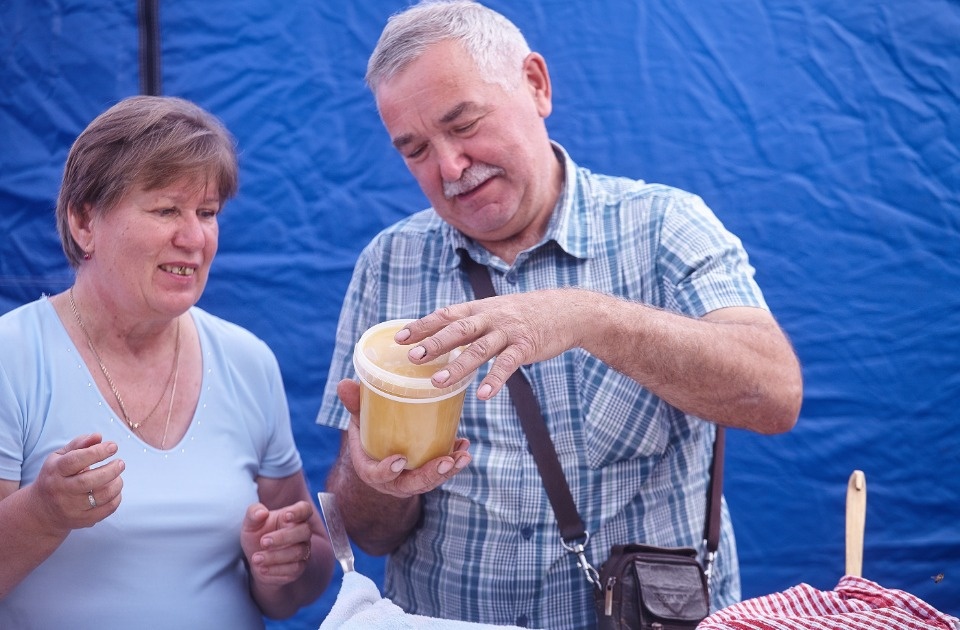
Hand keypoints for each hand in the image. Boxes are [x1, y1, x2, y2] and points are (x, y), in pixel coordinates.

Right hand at [32, 433, 123, 531]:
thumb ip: (79, 444)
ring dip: (116, 484)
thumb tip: (98, 436)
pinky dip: (116, 498)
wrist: (41, 510)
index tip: (113, 446)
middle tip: (120, 463)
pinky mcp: (81, 520)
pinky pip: (106, 510)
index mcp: (55, 471)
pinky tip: (115, 490)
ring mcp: (70, 508)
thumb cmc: (56, 476)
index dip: (97, 452)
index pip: (75, 461)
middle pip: (88, 481)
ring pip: (99, 497)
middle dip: (110, 470)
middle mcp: (60, 490)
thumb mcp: (60, 457)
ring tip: (118, 476)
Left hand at [241, 500, 318, 585]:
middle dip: (283, 537)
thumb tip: (262, 512)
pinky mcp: (299, 567)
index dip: (299, 512)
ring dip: (275, 556)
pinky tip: (261, 568)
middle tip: (262, 541)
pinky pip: (293, 568)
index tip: (286, 516)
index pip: (305, 509)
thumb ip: (253, 513)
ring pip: (298, 552)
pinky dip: (275, 569)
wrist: (256, 561)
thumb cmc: (257, 536)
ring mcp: (303, 550)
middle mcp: (302, 533)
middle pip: (304, 531)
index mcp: (293, 517)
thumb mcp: (250, 524)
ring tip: (256, 558)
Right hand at [337, 378, 470, 497]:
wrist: (378, 450)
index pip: (377, 475)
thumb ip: (355, 405)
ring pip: (430, 481)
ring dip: (449, 470)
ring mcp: (411, 480)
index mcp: (370, 469)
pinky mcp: (426, 474)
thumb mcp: (359, 419)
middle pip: (411, 485)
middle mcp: (392, 481)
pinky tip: (464, 446)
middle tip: (445, 462)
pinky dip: (454, 460)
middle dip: (429, 475)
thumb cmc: (368, 431)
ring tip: (463, 456)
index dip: (387, 471)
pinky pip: (442, 472)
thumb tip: (344, 384)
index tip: (400, 460)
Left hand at [396, 289, 585, 398]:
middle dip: (433, 344)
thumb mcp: (496, 311)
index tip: (399, 338)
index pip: (445, 315)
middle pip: (457, 330)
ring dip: (457, 367)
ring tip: (437, 383)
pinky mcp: (526, 346)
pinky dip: (495, 380)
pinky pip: (507, 365)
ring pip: (479, 349)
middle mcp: (490, 317)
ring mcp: (509, 331)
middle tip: (412, 357)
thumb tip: (441, 339)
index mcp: (479, 309)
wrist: (567, 310)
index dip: (422, 326)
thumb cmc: (526, 314)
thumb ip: (471, 323)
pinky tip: (483, 395)